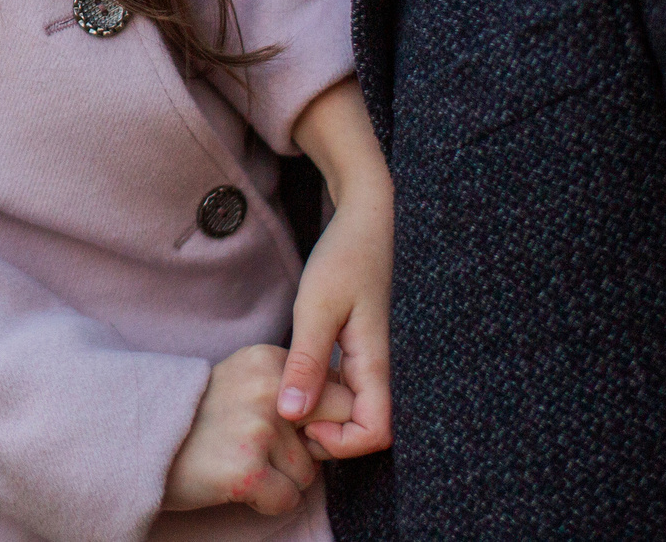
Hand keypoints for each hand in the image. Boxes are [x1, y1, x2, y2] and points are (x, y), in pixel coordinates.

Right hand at [163, 343, 352, 515]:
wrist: (139, 441)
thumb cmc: (197, 416)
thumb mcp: (243, 379)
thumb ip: (288, 386)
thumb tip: (345, 408)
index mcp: (270, 361)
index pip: (340, 390)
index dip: (328, 418)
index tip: (303, 430)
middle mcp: (269, 390)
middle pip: (338, 428)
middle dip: (317, 448)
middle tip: (274, 451)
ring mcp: (258, 430)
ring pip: (309, 474)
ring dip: (282, 479)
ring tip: (240, 460)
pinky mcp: (248, 471)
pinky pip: (288, 501)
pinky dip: (266, 501)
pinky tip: (234, 481)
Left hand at [276, 182, 392, 458]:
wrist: (364, 221)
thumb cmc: (344, 257)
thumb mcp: (316, 306)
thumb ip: (306, 361)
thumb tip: (291, 414)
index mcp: (377, 364)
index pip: (376, 434)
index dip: (341, 442)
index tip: (303, 420)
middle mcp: (380, 371)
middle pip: (365, 431)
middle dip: (327, 434)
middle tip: (285, 410)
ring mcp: (370, 364)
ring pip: (353, 413)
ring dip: (322, 414)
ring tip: (287, 394)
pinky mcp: (359, 355)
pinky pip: (345, 392)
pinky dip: (321, 395)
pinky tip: (296, 377)